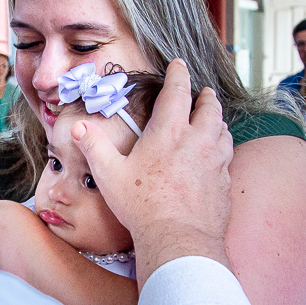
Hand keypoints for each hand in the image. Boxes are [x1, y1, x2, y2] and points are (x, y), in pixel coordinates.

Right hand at [73, 59, 233, 287]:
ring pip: (223, 131)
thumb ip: (94, 146)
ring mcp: (216, 162)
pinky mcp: (225, 182)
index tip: (179, 65)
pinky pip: (227, 158)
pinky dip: (222, 150)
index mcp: (170, 132)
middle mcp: (198, 141)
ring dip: (218, 122)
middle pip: (210, 108)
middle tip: (204, 92)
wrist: (179, 239)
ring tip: (213, 120)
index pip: (178, 91)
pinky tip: (216, 157)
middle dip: (206, 97)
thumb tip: (78, 126)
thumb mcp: (110, 174)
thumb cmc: (142, 206)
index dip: (179, 74)